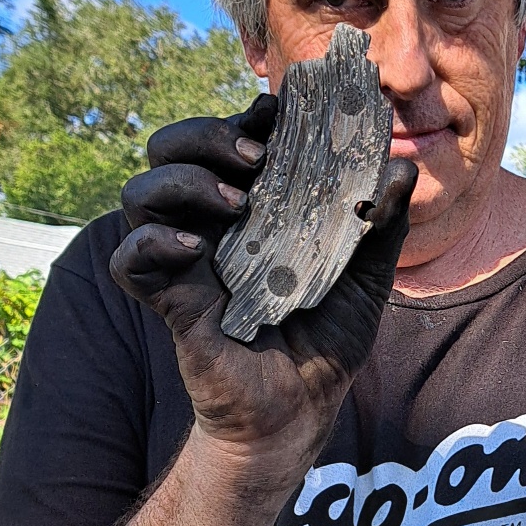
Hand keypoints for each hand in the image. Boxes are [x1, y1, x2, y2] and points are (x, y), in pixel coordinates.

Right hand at [110, 95, 416, 489]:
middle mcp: (210, 224)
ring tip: (235, 204)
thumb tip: (399, 169)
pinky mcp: (168, 300)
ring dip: (183, 182)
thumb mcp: (367, 278)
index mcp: (252, 207)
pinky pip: (127, 258)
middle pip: (171, 148)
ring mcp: (184, 260)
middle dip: (206, 135)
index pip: (227, 139)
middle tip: (256, 159)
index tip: (277, 113)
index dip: (244, 117)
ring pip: (140, 191)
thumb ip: (382, 224)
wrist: (300, 413)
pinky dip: (152, 243)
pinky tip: (196, 250)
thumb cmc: (326, 341)